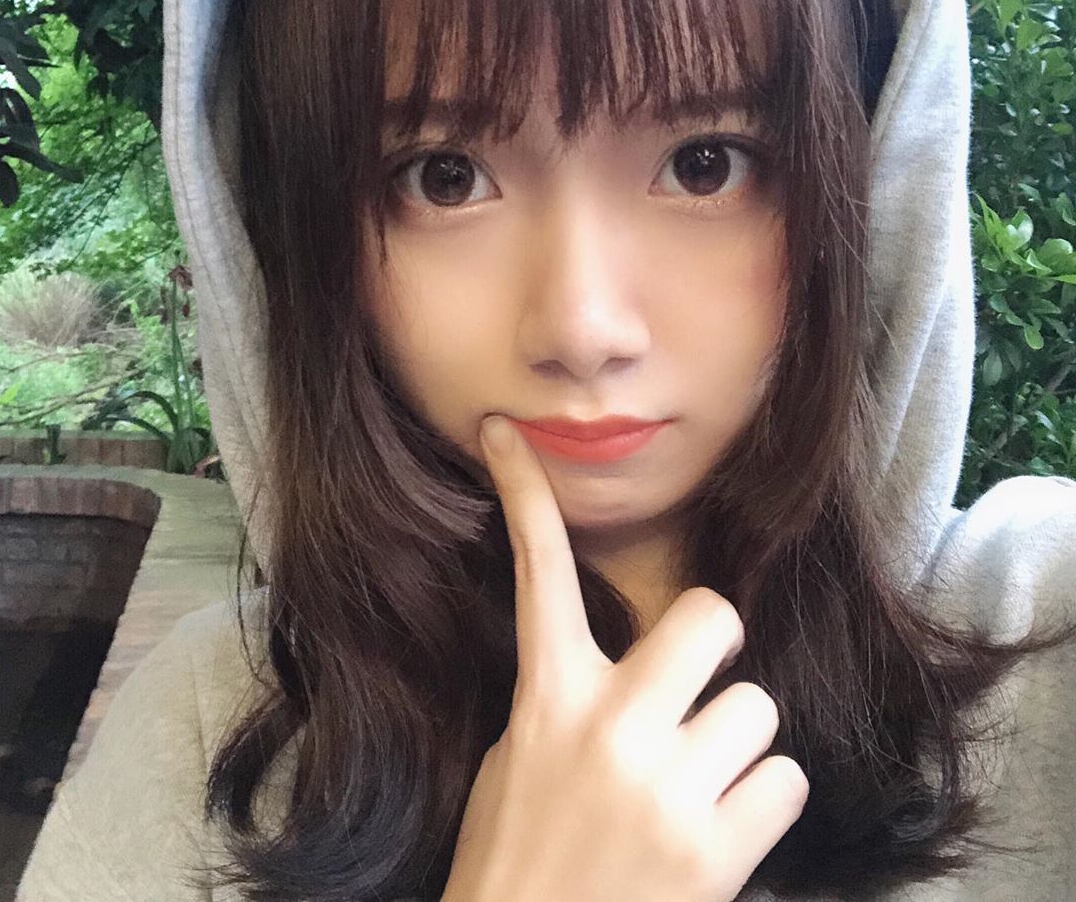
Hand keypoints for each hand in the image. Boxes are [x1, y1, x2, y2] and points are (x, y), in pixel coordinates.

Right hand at [441, 415, 807, 901]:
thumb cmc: (517, 854)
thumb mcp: (520, 755)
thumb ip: (571, 696)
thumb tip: (636, 663)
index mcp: (547, 698)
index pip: (537, 571)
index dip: (522, 495)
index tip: (505, 435)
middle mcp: (610, 727)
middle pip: (713, 616)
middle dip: (715, 646)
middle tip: (696, 687)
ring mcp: (665, 788)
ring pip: (758, 710)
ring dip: (736, 746)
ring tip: (695, 790)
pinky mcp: (715, 851)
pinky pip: (785, 780)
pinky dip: (761, 803)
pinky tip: (718, 833)